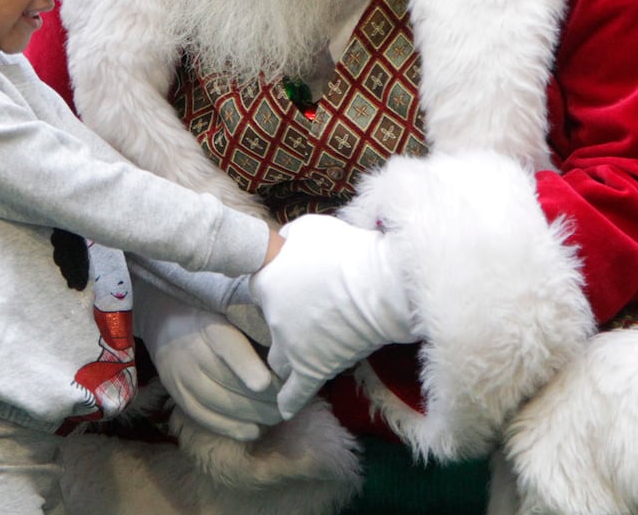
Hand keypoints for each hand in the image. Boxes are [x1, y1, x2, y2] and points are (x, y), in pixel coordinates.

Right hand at [135, 281, 282, 439]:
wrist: (165, 318)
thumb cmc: (211, 310)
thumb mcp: (227, 306)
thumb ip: (251, 321)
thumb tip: (286, 343)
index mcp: (208, 324)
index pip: (227, 346)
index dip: (245, 366)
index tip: (265, 382)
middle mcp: (191, 352)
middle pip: (227, 382)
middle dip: (262, 398)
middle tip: (288, 402)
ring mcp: (180, 377)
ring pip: (219, 404)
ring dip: (252, 415)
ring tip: (278, 416)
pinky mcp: (178, 396)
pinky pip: (205, 418)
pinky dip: (231, 429)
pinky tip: (254, 431)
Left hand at [250, 214, 416, 419]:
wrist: (379, 284)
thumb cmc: (346, 250)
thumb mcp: (308, 228)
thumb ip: (287, 237)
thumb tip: (282, 243)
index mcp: (265, 282)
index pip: (258, 288)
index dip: (276, 285)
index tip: (292, 283)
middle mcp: (271, 318)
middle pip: (266, 325)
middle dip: (279, 321)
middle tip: (304, 315)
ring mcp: (290, 348)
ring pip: (276, 361)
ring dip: (285, 356)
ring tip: (299, 354)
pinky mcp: (312, 370)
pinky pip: (294, 394)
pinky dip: (288, 401)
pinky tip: (282, 410)